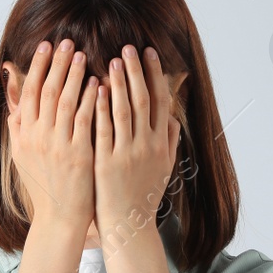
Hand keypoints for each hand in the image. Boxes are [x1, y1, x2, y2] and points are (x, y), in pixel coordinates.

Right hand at [4, 39, 99, 231]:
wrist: (59, 217)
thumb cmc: (44, 185)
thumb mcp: (22, 153)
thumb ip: (18, 122)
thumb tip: (13, 92)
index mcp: (24, 134)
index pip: (29, 91)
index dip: (37, 66)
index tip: (45, 45)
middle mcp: (38, 137)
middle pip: (46, 91)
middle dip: (56, 63)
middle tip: (66, 41)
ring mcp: (58, 146)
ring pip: (65, 101)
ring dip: (73, 75)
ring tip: (81, 54)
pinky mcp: (79, 155)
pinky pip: (85, 120)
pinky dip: (90, 99)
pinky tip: (98, 83)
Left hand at [94, 45, 180, 229]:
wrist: (129, 224)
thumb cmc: (144, 196)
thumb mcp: (164, 169)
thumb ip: (171, 142)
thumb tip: (175, 119)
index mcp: (162, 144)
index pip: (161, 101)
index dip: (155, 75)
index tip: (150, 53)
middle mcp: (148, 146)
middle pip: (144, 100)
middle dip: (137, 71)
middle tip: (129, 47)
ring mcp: (127, 154)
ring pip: (125, 111)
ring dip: (120, 83)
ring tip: (113, 60)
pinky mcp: (107, 162)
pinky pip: (104, 130)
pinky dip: (101, 108)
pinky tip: (97, 89)